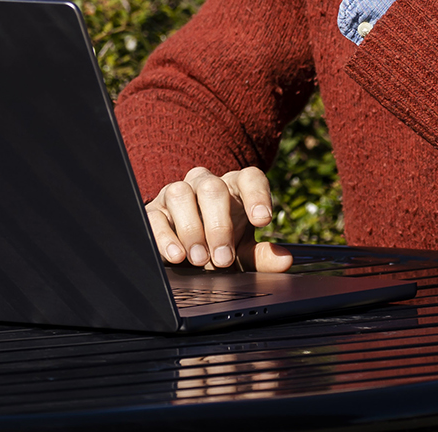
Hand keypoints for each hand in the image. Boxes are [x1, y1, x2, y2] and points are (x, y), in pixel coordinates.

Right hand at [146, 166, 293, 271]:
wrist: (186, 253)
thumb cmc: (220, 245)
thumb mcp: (243, 253)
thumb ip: (263, 256)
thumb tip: (284, 260)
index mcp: (236, 188)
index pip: (250, 178)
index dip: (257, 196)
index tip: (263, 221)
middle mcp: (206, 184)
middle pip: (213, 188)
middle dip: (219, 224)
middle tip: (224, 257)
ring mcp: (177, 193)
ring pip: (180, 193)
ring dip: (191, 229)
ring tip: (200, 258)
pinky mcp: (154, 210)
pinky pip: (154, 216)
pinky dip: (165, 237)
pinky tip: (177, 256)